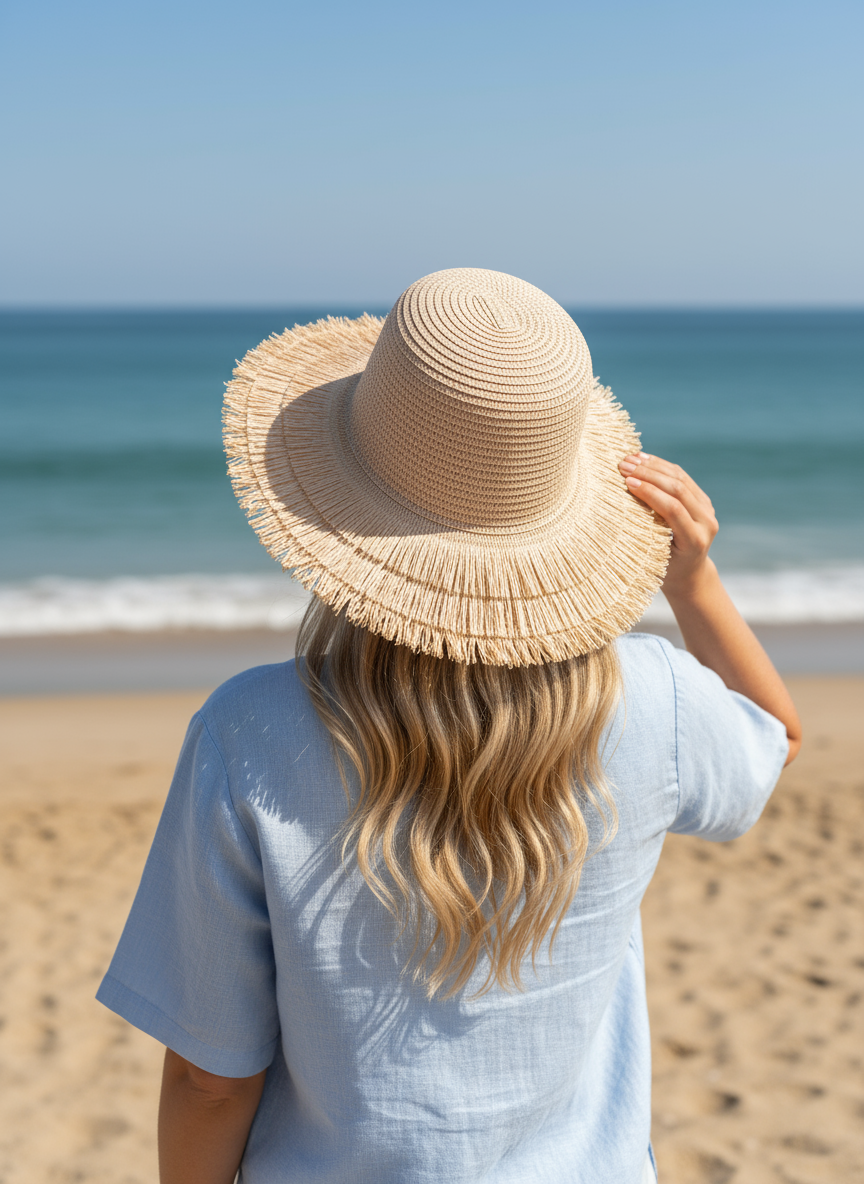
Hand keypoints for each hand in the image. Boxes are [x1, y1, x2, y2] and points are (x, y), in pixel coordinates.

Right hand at [618, 452, 718, 598]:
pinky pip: (682, 477)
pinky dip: (662, 466)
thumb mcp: (655, 556)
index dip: (650, 492)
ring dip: (653, 466)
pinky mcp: (702, 500)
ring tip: (630, 459)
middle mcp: (706, 523)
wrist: (689, 572)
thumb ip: (647, 532)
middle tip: (624, 466)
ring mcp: (707, 509)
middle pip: (678, 489)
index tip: (627, 483)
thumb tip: (626, 500)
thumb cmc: (664, 569)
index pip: (673, 508)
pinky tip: (644, 459)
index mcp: (695, 540)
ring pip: (680, 478)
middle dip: (649, 475)